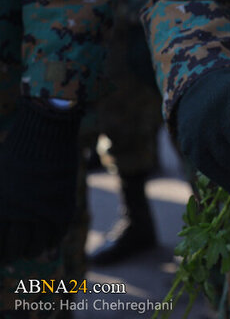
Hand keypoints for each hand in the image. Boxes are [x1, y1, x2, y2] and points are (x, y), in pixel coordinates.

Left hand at [0, 99, 80, 262]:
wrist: (45, 134)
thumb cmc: (16, 151)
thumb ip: (0, 201)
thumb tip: (2, 220)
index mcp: (0, 205)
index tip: (0, 255)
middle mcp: (17, 212)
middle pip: (12, 247)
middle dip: (10, 256)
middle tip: (10, 258)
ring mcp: (41, 210)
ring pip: (35, 245)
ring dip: (31, 252)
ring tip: (30, 252)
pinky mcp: (61, 206)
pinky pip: (57, 234)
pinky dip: (52, 243)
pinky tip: (48, 246)